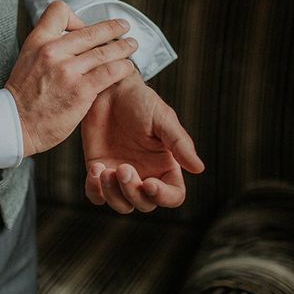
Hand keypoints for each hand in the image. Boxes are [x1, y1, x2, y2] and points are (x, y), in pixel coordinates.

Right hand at [5, 1, 137, 157]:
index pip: (59, 10)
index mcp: (38, 41)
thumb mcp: (27, 59)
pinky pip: (110, 72)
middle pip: (91, 31)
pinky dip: (123, 68)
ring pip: (105, 50)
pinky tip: (127, 68)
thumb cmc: (23, 96)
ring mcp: (67, 70)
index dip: (76, 17)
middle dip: (113, 28)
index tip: (83, 28)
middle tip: (124, 27)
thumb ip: (48, 47)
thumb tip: (73, 38)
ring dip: (123, 47)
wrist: (15, 124)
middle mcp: (52, 51)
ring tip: (131, 46)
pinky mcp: (81, 90)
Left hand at [82, 71, 203, 212]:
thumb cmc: (141, 101)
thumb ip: (180, 143)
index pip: (173, 195)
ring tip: (103, 170)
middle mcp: (144, 174)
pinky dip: (95, 190)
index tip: (149, 183)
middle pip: (144, 204)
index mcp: (165, 166)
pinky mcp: (98, 169)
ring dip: (113, 194)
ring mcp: (120, 174)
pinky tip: (95, 168)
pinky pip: (96, 194)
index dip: (163, 197)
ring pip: (121, 204)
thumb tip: (199, 168)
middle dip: (133, 192)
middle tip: (122, 168)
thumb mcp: (163, 118)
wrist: (109, 89)